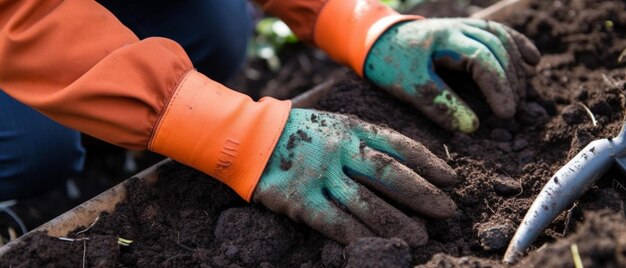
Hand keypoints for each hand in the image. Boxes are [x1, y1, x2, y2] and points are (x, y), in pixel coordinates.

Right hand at [253, 109, 456, 245]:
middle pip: (390, 175)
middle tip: (447, 211)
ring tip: (421, 237)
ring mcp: (320, 175)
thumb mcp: (330, 118)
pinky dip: (362, 236)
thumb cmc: (293, 129)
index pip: (398, 144)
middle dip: (423, 195)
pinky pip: (337, 223)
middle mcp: (339, 149)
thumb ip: (360, 132)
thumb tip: (398, 153)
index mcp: (350, 127)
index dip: (428, 162)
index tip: (450, 179)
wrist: (246, 138)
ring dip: (399, 223)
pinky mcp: (301, 201)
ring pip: (368, 204)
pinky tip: (382, 244)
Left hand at [365, 18, 540, 132]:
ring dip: (516, 67)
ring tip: (521, 95)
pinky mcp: (465, 30)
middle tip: (512, 111)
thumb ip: (439, 104)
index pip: (483, 59)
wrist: (375, 39)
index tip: (506, 114)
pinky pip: (498, 33)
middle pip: (498, 49)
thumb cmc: (390, 63)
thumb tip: (473, 126)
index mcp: (445, 39)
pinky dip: (518, 45)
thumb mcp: (409, 86)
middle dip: (510, 82)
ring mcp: (464, 26)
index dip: (499, 87)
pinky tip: (534, 60)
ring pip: (502, 40)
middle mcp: (459, 27)